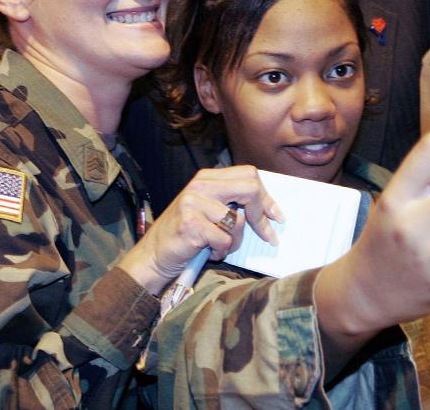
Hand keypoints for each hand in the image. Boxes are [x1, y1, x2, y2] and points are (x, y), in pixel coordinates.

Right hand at [119, 165, 283, 294]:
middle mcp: (200, 185)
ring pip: (238, 220)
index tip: (276, 216)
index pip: (248, 175)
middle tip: (267, 234)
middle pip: (249, 188)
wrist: (153, 254)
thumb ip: (230, 201)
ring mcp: (194, 203)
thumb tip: (267, 206)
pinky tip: (209, 252)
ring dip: (234, 241)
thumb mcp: (207, 209)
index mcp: (207, 177)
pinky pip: (224, 239)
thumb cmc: (186, 235)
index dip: (266, 196)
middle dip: (262, 214)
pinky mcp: (191, 223)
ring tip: (220, 247)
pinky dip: (221, 251)